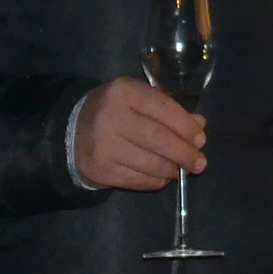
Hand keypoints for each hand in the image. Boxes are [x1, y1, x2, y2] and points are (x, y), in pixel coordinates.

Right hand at [77, 78, 207, 191]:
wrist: (71, 132)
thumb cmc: (114, 112)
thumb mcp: (138, 100)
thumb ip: (168, 110)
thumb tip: (199, 125)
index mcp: (124, 92)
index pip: (163, 108)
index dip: (186, 126)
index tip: (201, 140)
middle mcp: (112, 117)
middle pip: (158, 139)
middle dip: (184, 153)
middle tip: (199, 163)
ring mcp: (105, 146)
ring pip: (151, 163)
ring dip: (172, 169)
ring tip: (181, 170)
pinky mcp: (102, 170)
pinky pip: (139, 180)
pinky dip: (156, 180)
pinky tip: (162, 177)